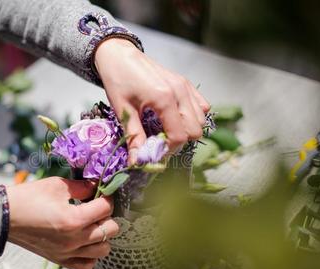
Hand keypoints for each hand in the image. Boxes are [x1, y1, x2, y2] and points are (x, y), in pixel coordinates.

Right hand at [7, 177, 118, 268]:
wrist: (5, 216)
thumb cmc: (29, 198)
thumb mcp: (57, 185)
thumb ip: (81, 187)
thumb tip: (96, 186)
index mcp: (75, 219)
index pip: (106, 208)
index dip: (106, 198)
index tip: (100, 194)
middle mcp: (75, 240)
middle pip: (110, 230)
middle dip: (107, 216)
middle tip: (95, 208)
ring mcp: (68, 252)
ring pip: (103, 250)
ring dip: (101, 236)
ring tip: (90, 225)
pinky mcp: (60, 260)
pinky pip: (86, 266)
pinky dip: (90, 256)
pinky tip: (84, 243)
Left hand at [94, 38, 210, 162]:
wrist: (118, 54)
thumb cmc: (118, 80)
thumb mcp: (123, 111)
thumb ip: (134, 137)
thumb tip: (138, 163)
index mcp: (164, 99)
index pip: (179, 136)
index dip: (168, 150)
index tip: (154, 153)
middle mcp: (180, 92)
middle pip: (195, 130)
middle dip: (179, 142)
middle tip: (159, 142)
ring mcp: (186, 86)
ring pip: (201, 119)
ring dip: (186, 130)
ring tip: (166, 129)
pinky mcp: (186, 83)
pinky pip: (201, 106)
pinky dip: (193, 117)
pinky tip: (175, 117)